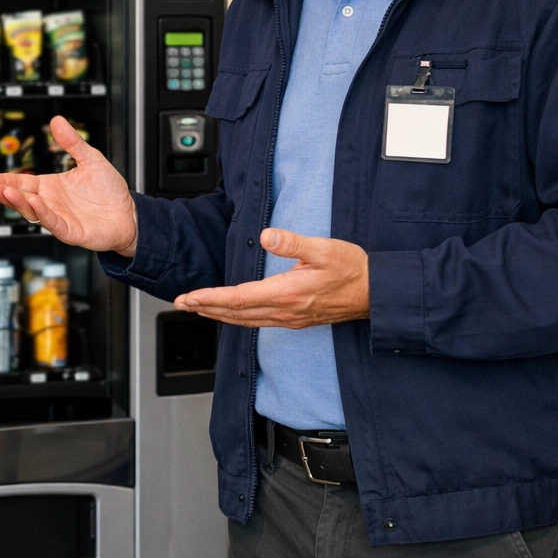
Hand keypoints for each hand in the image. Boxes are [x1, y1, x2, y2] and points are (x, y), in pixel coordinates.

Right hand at [0, 115, 137, 254]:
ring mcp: (59, 218)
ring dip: (17, 202)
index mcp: (51, 187)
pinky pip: (53, 222)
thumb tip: (56, 121)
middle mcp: (51, 203)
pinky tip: (35, 203)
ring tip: (4, 192)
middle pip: (21, 197)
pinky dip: (43, 213)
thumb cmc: (110, 191)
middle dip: (3, 192)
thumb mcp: (90, 159)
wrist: (131, 214)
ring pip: (32, 211)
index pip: (22, 183)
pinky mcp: (70, 231)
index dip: (3, 181)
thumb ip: (72, 142)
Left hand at [173, 228, 368, 326]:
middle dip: (205, 308)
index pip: (238, 298)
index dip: (210, 297)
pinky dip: (237, 319)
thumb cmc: (352, 270)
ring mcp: (290, 318)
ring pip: (245, 321)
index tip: (189, 296)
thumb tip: (268, 235)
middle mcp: (285, 311)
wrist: (376, 293)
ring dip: (218, 315)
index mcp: (287, 293)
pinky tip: (231, 315)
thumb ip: (293, 243)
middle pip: (235, 313)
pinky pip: (258, 322)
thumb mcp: (324, 249)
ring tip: (198, 309)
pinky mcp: (296, 319)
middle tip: (181, 303)